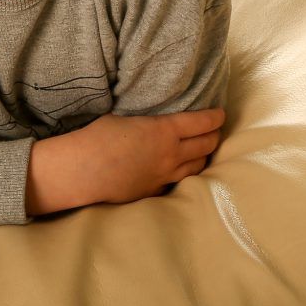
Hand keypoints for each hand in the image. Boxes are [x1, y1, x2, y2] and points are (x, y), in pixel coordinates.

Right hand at [73, 107, 225, 204]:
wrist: (84, 170)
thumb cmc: (99, 136)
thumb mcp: (127, 119)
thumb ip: (148, 123)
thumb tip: (152, 124)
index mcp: (165, 131)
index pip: (202, 123)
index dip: (215, 117)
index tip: (220, 114)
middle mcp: (172, 154)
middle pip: (206, 145)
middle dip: (214, 136)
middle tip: (215, 130)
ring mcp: (165, 176)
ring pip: (197, 166)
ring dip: (204, 156)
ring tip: (203, 150)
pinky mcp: (155, 191)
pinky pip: (178, 181)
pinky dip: (183, 172)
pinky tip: (179, 169)